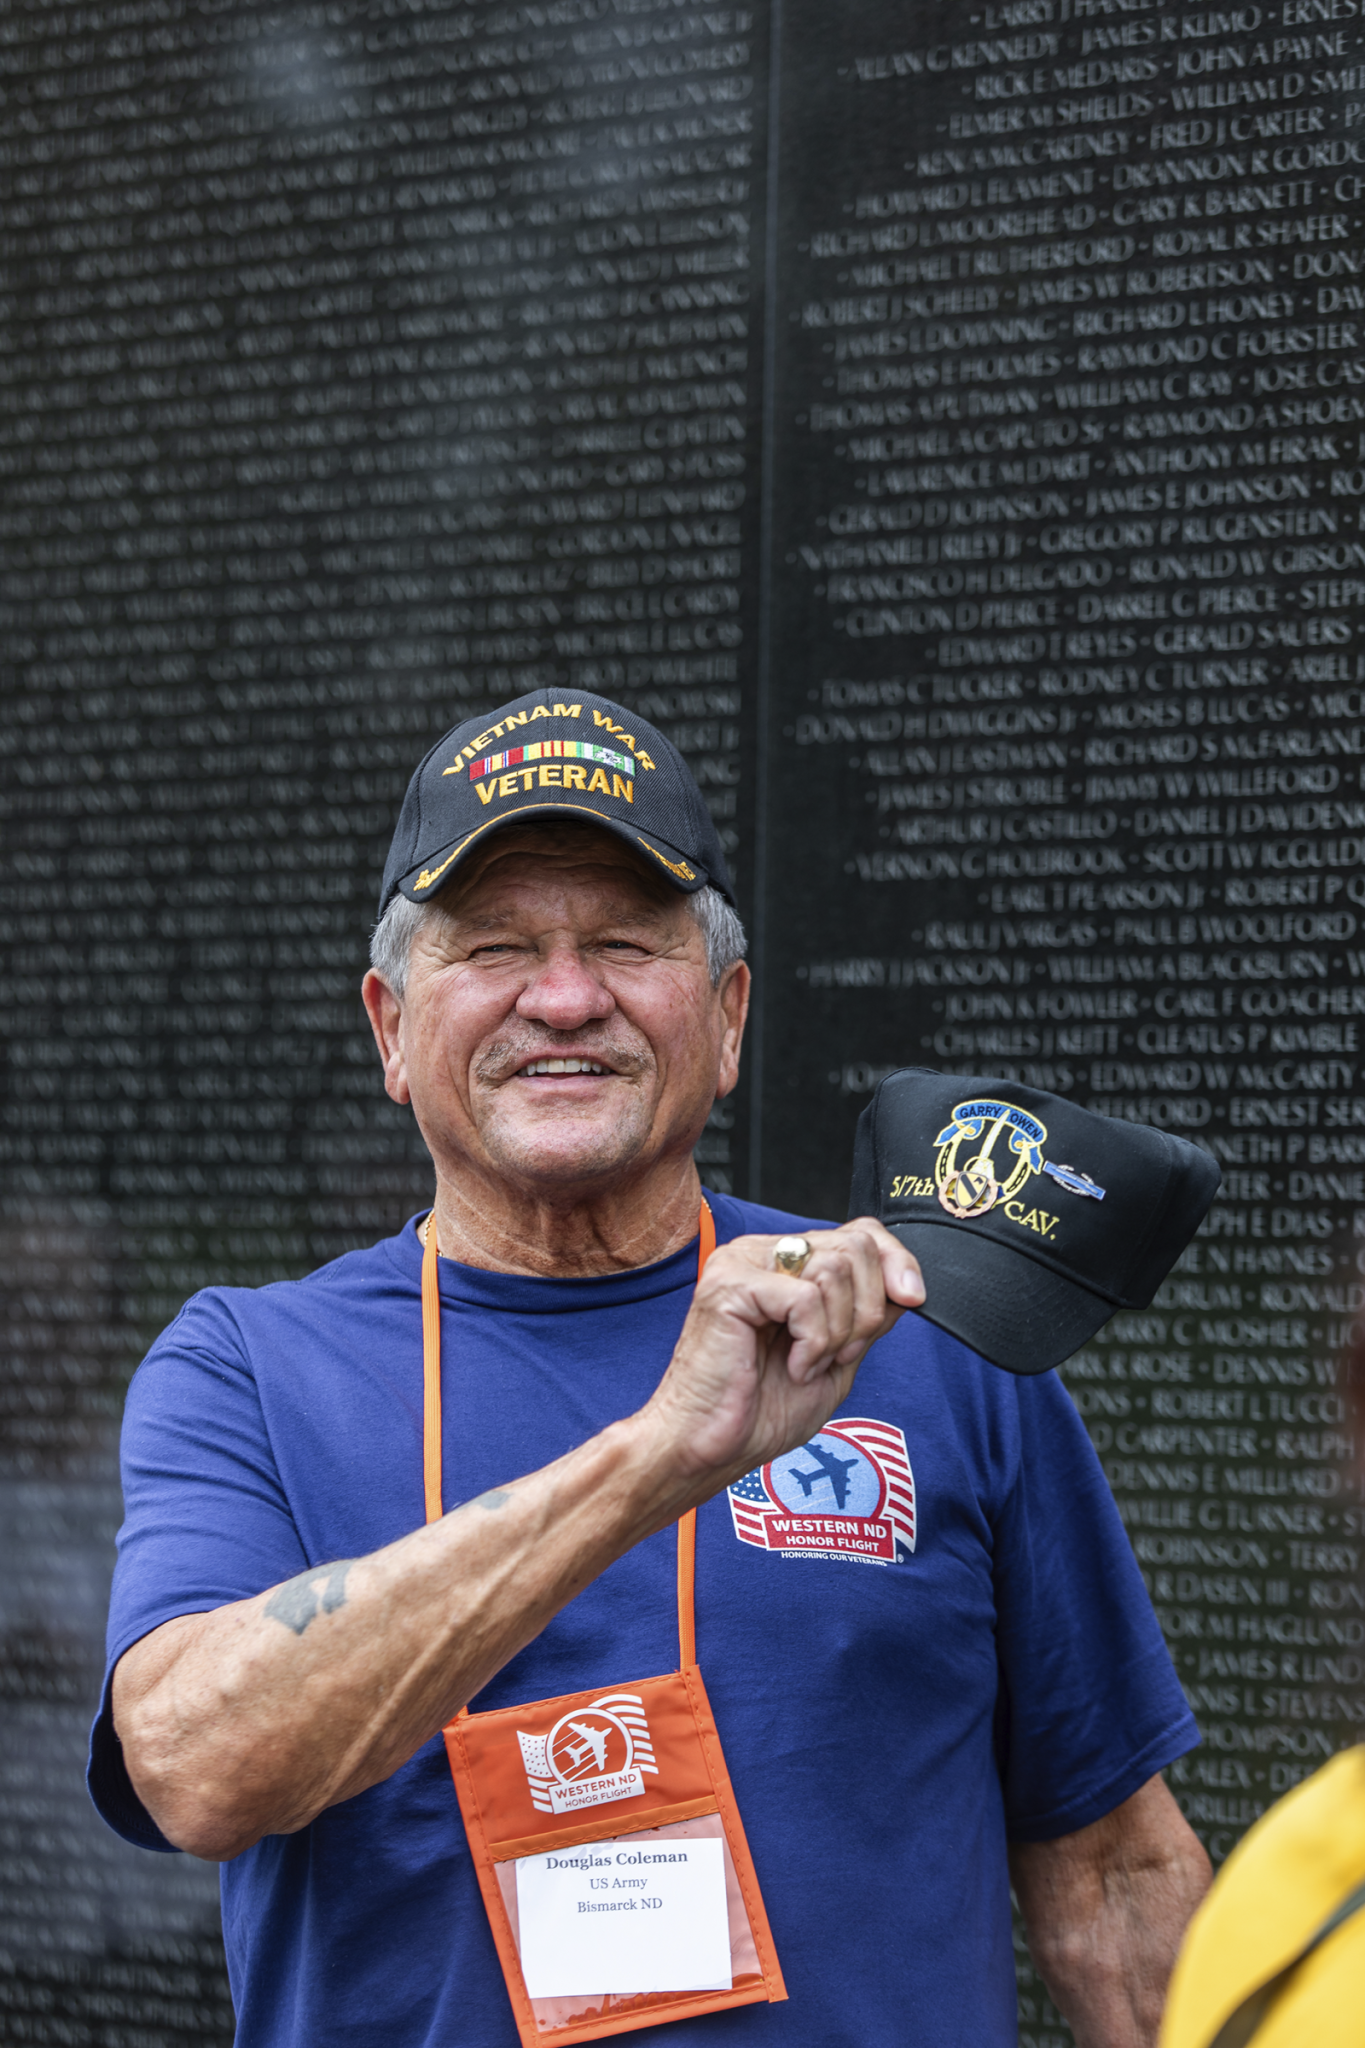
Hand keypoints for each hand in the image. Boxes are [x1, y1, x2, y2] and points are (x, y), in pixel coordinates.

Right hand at [640, 1218, 924, 1484]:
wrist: (710, 1449)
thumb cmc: (761, 1411)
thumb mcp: (837, 1357)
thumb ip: (866, 1316)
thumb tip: (905, 1285)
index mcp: (785, 1264)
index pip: (860, 1232)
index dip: (896, 1261)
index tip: (912, 1299)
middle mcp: (761, 1253)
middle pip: (855, 1246)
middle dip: (867, 1310)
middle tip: (838, 1354)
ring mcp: (741, 1263)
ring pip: (835, 1269)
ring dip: (837, 1332)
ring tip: (808, 1363)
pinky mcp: (729, 1286)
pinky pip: (806, 1298)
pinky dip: (813, 1342)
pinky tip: (792, 1366)